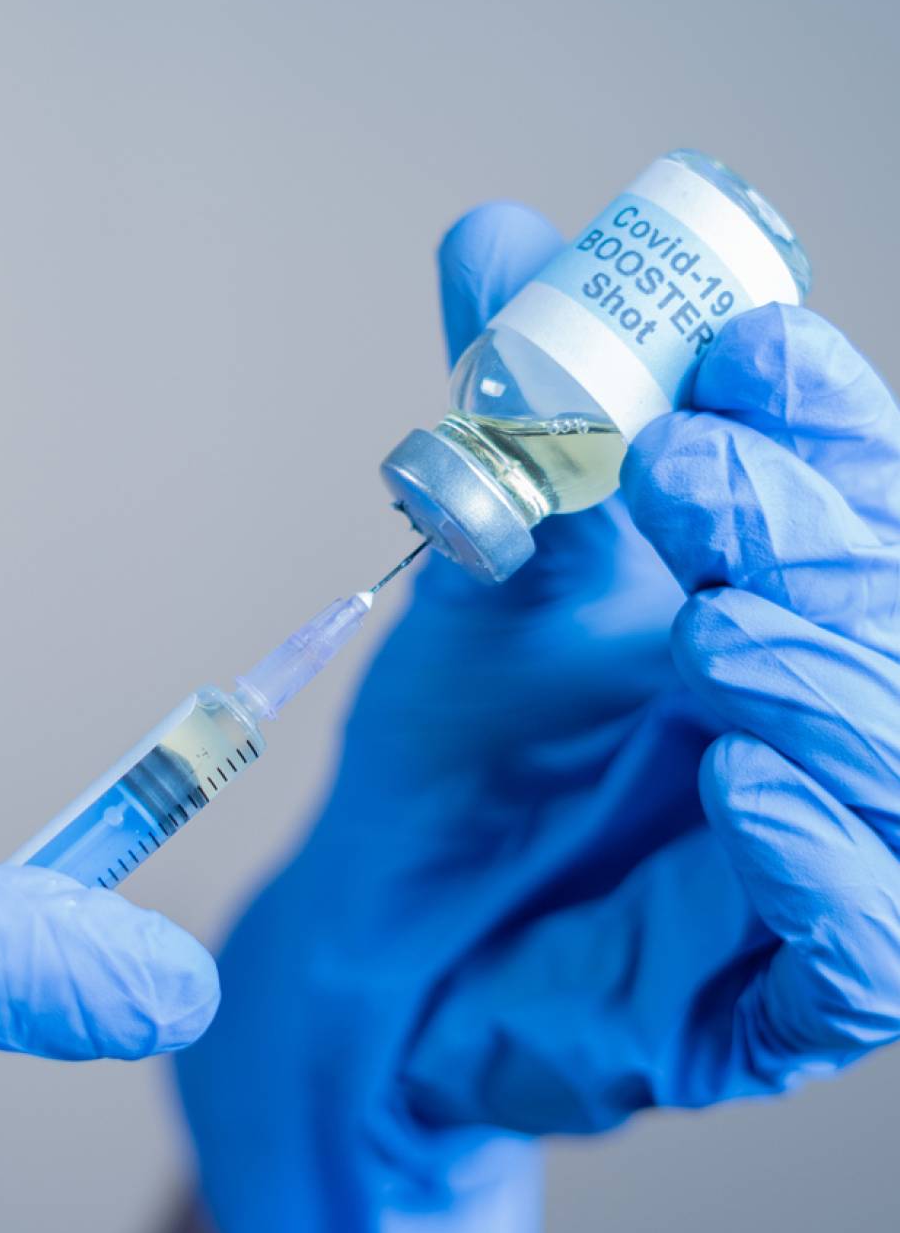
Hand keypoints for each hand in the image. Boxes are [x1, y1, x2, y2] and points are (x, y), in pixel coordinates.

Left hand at [177, 200, 899, 1232]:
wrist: (383, 922)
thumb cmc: (451, 750)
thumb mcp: (482, 581)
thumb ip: (510, 431)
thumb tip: (496, 235)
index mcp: (769, 608)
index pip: (853, 492)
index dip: (823, 415)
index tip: (742, 346)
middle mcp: (816, 721)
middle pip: (892, 608)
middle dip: (809, 533)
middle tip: (683, 472)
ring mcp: (811, 863)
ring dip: (830, 683)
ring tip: (708, 637)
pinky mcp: (773, 997)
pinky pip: (864, 952)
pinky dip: (825, 866)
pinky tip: (740, 791)